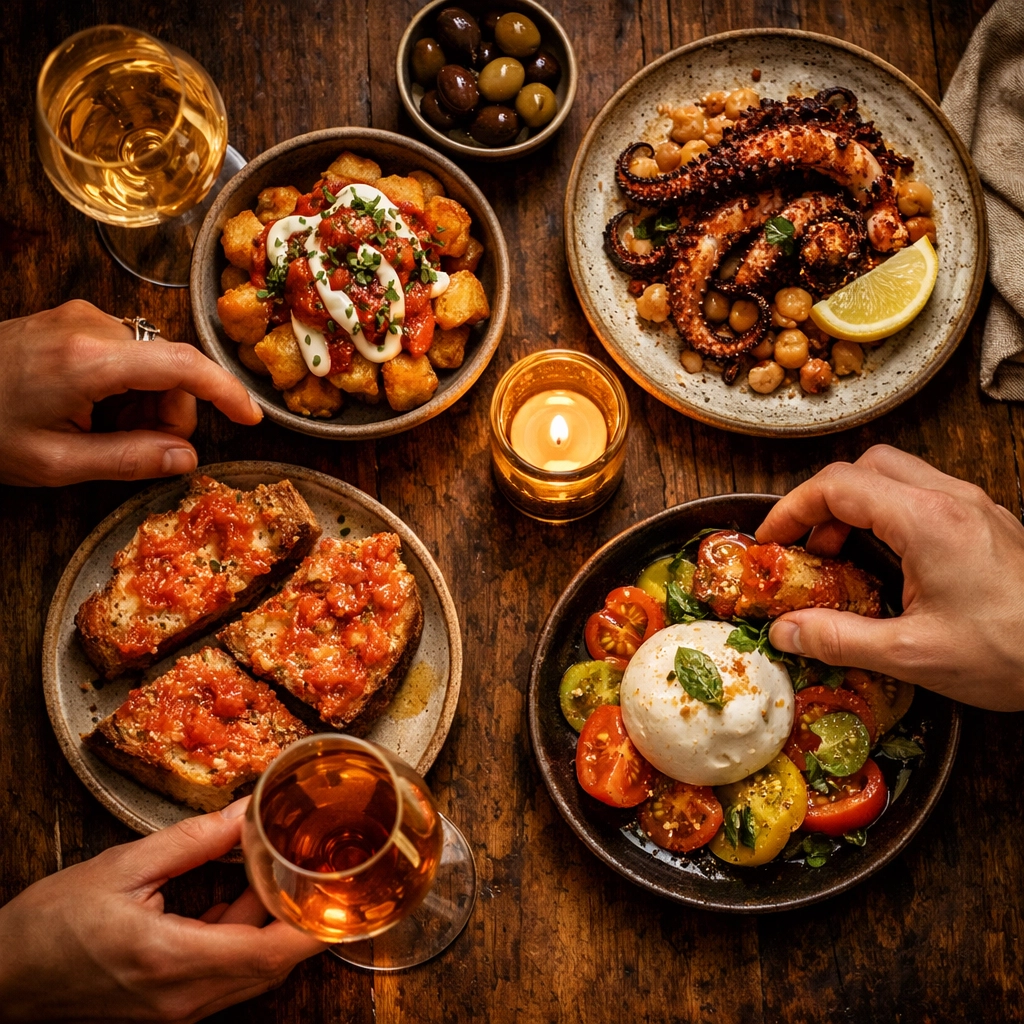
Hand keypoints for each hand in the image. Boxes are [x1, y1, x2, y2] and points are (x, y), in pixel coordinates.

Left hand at [0, 300, 262, 486]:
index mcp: (88, 360)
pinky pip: (130, 352)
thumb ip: (129, 460)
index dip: (226, 392)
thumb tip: (188, 459)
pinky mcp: (75, 319)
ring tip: (104, 430)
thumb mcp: (56, 463)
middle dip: (171, 412)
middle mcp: (91, 324)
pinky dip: (129, 386)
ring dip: (148, 401)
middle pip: (172, 367)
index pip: (182, 366)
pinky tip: (95, 409)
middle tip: (139, 448)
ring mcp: (82, 316)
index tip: (252, 418)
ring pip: (153, 361)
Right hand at [0, 798, 323, 1022]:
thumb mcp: (123, 867)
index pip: (271, 953)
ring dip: (267, 923)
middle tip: (304, 862)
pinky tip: (229, 896)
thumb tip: (246, 812)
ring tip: (265, 868)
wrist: (2, 980)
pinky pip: (226, 974)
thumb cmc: (49, 927)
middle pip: (271, 963)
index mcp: (175, 960)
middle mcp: (185, 998)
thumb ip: (194, 840)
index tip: (341, 889)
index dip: (315, 924)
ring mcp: (179, 1010)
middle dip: (296, 914)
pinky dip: (239, 937)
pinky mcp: (171, 1009)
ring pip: (251, 970)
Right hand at [757, 445, 1023, 710]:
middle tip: (808, 547)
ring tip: (842, 557)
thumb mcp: (913, 655)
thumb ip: (839, 638)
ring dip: (857, 506)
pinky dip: (888, 516)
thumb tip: (785, 631)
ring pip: (897, 476)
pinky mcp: (987, 523)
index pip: (839, 485)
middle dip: (824, 501)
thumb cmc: (1012, 654)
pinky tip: (886, 562)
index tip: (771, 540)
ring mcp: (974, 507)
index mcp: (928, 521)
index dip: (792, 509)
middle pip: (867, 466)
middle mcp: (952, 500)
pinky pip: (923, 496)